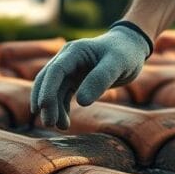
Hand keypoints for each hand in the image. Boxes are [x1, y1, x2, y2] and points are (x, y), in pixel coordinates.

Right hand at [30, 25, 149, 128]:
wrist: (131, 47)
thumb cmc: (126, 53)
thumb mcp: (117, 64)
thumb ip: (100, 80)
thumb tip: (81, 102)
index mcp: (75, 51)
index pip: (54, 71)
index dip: (46, 89)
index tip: (43, 108)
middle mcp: (67, 58)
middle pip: (48, 81)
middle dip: (45, 102)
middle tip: (50, 124)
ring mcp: (69, 69)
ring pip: (53, 90)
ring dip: (53, 108)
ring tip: (62, 126)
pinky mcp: (74, 79)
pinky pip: (62, 95)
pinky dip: (61, 108)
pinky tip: (65, 122)